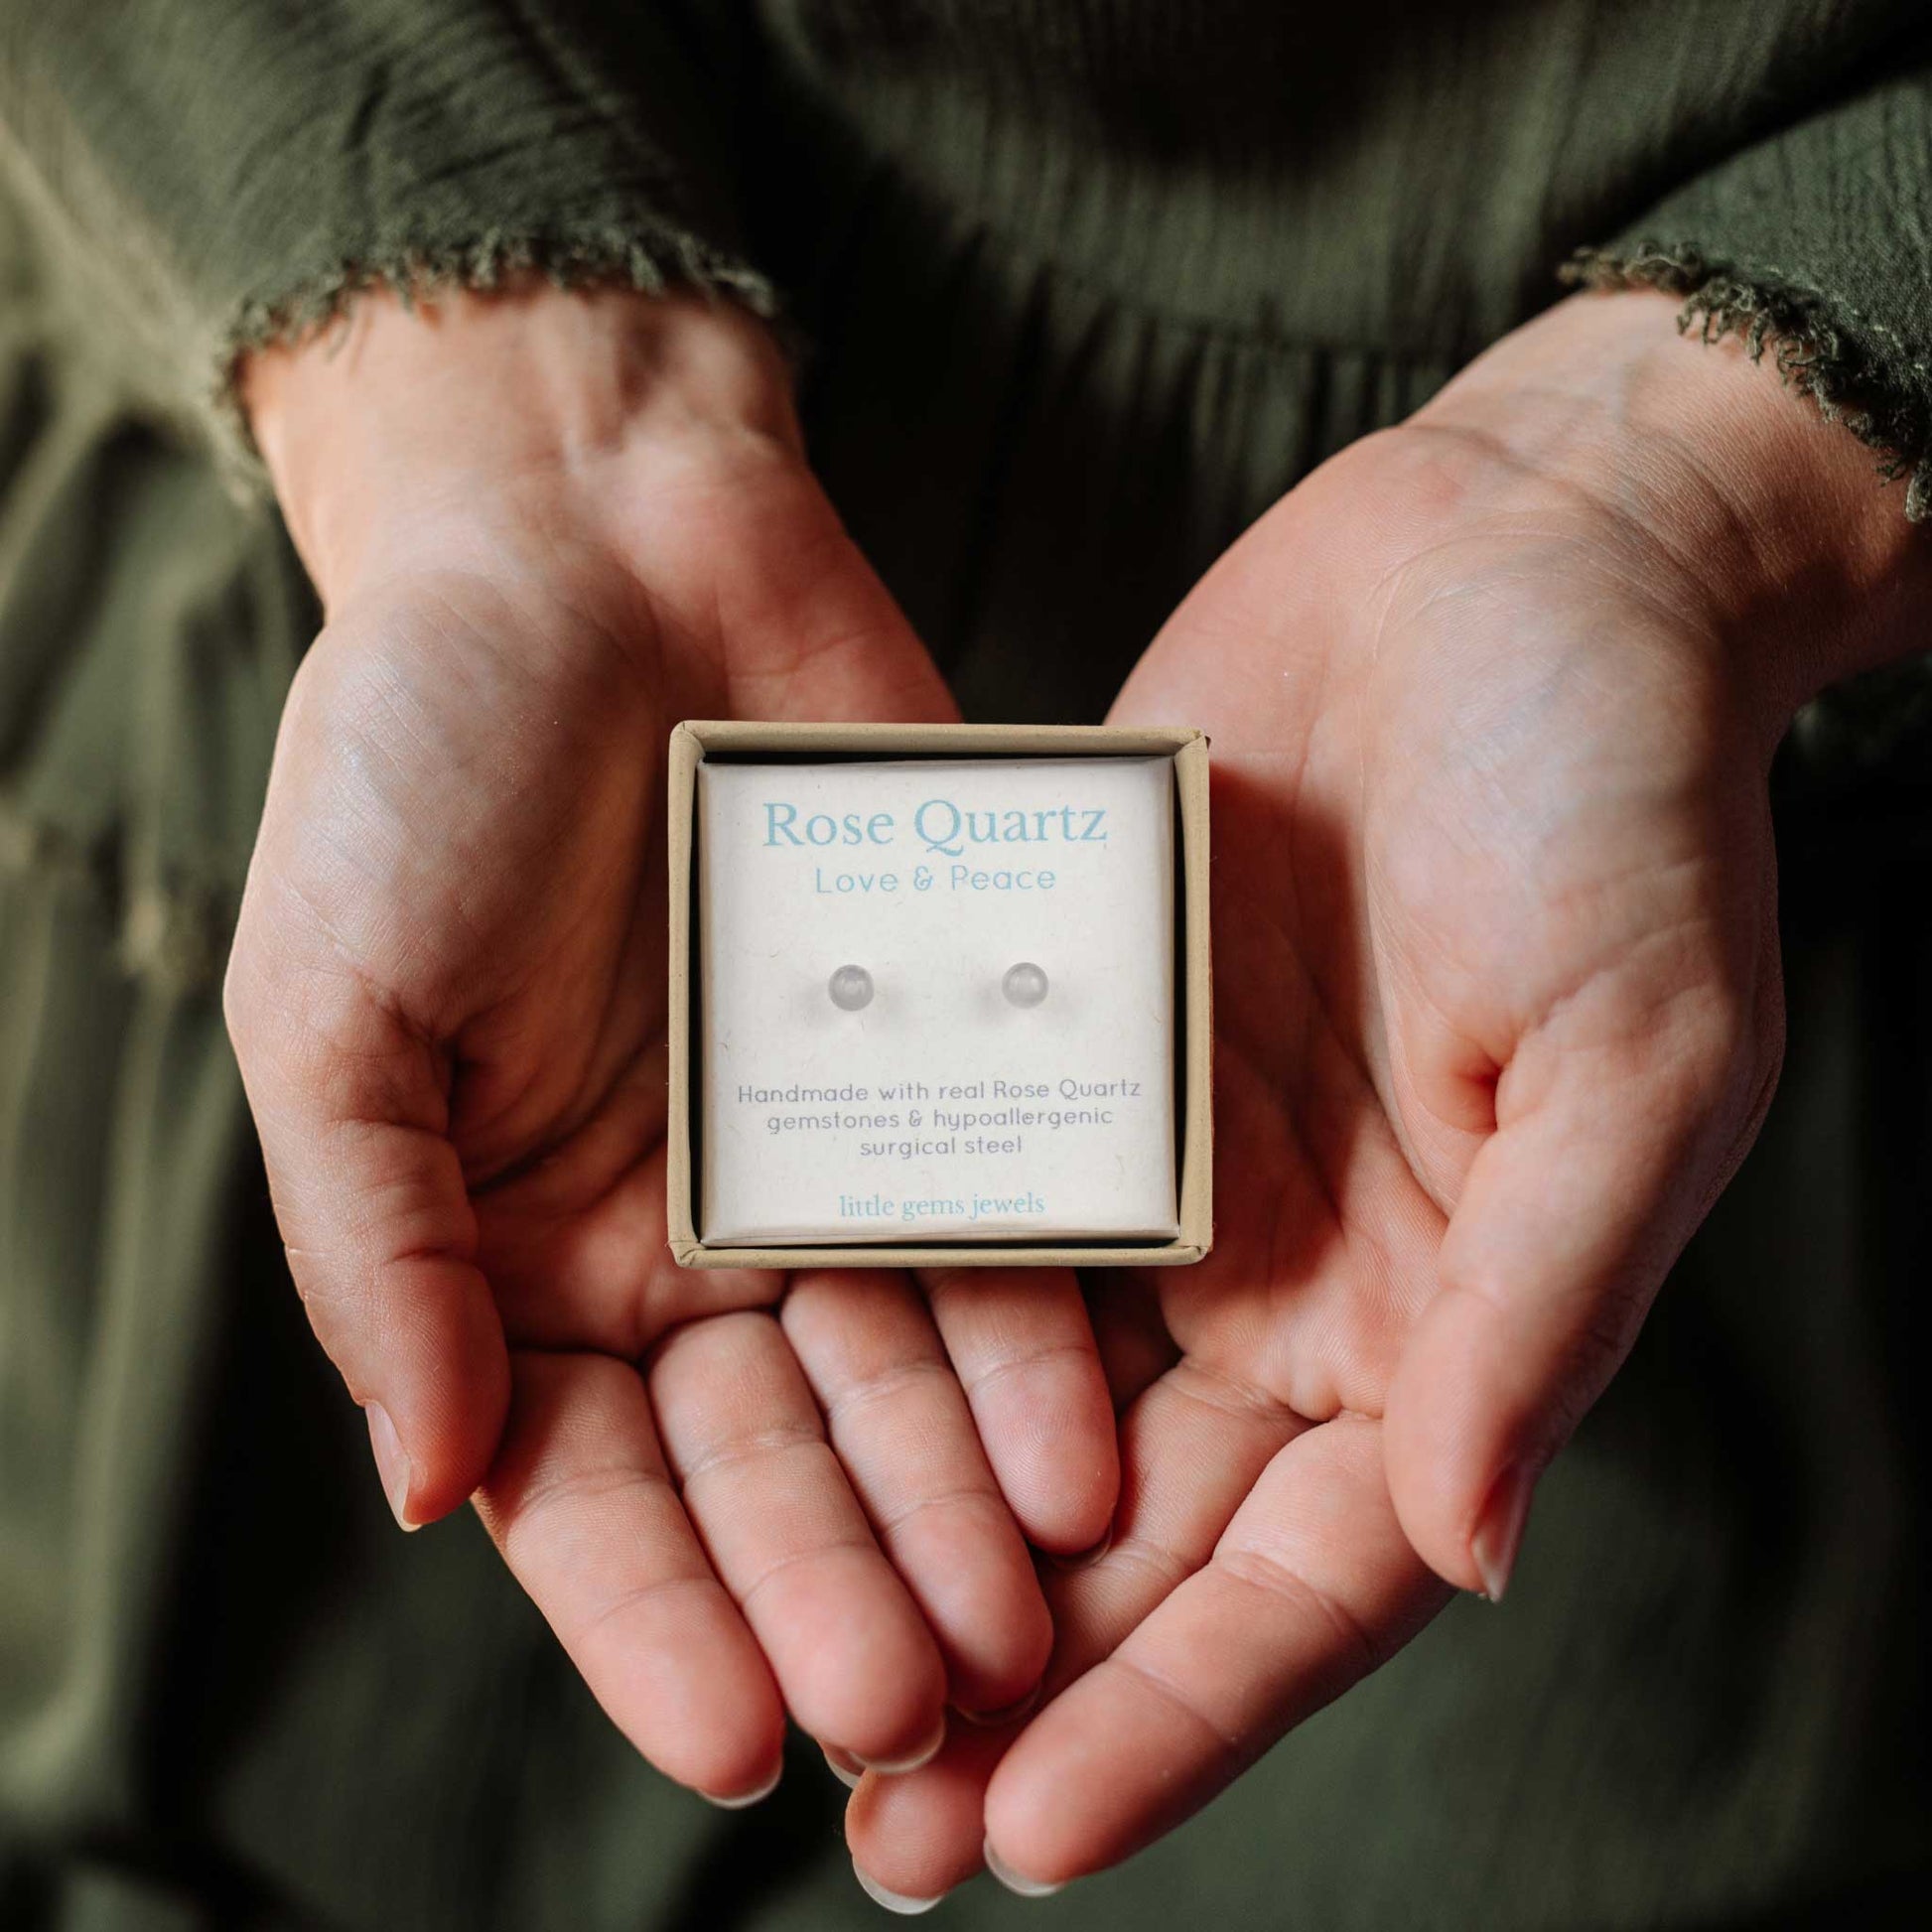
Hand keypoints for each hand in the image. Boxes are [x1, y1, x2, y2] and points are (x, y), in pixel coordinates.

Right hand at [225, 285, 1117, 1803]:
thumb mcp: (337, 1009)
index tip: (736, 1734)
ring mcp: (827, 1160)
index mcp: (521, 1259)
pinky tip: (1089, 1441)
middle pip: (771, 1462)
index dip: (659, 1619)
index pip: (591, 1492)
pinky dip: (1040, 1335)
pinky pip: (1005, 1219)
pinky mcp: (947, 1061)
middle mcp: (687, 1241)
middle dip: (838, 1586)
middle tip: (915, 1710)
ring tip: (1026, 1620)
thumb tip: (426, 1486)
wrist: (595, 543)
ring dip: (957, 1504)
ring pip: (904, 1376)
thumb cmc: (420, 761)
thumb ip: (381, 1247)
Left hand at [846, 289, 1929, 1895]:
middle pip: (1135, 1533)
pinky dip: (879, 1306)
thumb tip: (1464, 1546)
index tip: (1030, 1831)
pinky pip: (963, 1195)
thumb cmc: (1620, 803)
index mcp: (1436, 1319)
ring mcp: (1164, 1166)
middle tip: (868, 1821)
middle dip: (1011, 1680)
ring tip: (781, 1653)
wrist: (1510, 570)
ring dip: (912, 1531)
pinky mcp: (1069, 1041)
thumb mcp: (1632, 1054)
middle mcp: (1287, 1275)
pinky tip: (755, 1389)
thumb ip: (1543, 1302)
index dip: (1177, 1713)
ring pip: (1019, 1398)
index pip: (1301, 1576)